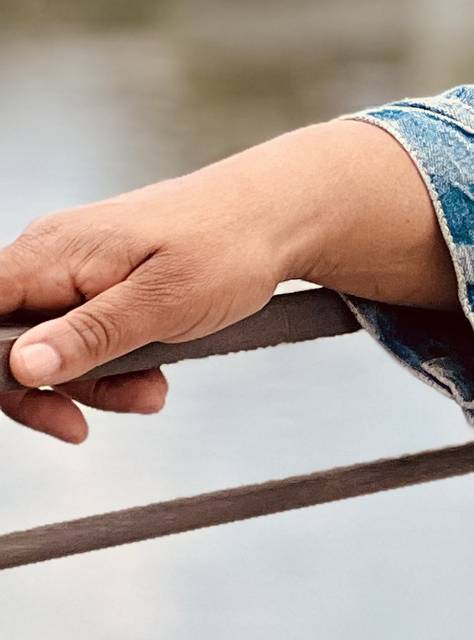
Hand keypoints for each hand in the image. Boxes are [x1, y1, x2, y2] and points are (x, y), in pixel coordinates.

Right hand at [1, 120, 453, 446]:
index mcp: (51, 253)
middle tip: (84, 424)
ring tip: (152, 394)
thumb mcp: (163, 302)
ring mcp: (73, 271)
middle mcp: (50, 257)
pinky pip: (82, 338)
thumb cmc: (229, 246)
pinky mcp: (100, 285)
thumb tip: (19, 365)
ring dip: (93, 385)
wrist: (280, 215)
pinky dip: (111, 366)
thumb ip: (89, 336)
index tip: (25, 396)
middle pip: (5, 342)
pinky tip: (151, 379)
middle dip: (49, 390)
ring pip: (48, 348)